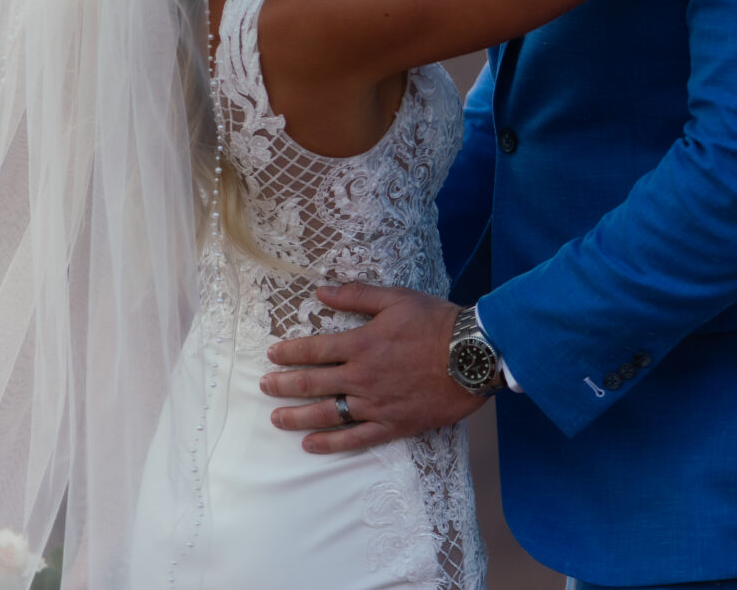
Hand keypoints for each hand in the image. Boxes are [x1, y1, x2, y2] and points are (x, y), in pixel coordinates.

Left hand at [258, 283, 487, 452]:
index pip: (314, 349)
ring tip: (276, 418)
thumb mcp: (396, 298)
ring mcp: (375, 404)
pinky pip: (355, 439)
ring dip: (297, 416)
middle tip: (264, 386)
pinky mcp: (392, 424)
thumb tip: (321, 291)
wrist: (472, 356)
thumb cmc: (436, 322)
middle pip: (312, 383)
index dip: (289, 353)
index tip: (272, 355)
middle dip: (284, 385)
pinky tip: (311, 445)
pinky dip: (330, 444)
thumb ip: (356, 295)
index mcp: (361, 343)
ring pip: (327, 413)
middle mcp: (362, 376)